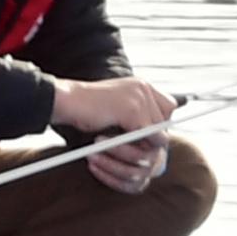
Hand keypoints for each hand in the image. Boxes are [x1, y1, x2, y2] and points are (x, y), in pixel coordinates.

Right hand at [54, 76, 176, 193]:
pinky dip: (134, 148)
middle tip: (134, 150)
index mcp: (141, 84)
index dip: (160, 124)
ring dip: (142, 148)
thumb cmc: (87, 108)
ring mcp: (140, 98)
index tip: (146, 137)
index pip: (169, 106)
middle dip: (153, 140)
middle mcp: (144, 87)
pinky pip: (148, 138)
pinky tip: (114, 146)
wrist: (67, 101)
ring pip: (158, 134)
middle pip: (166, 122)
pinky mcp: (133, 111)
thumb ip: (138, 115)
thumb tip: (159, 138)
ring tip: (122, 151)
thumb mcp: (118, 107)